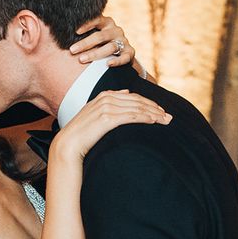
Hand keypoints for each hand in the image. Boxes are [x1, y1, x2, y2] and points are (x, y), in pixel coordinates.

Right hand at [52, 90, 171, 160]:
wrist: (68, 144)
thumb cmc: (82, 133)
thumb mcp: (95, 114)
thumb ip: (109, 103)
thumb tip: (125, 93)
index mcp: (105, 95)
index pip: (133, 96)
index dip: (148, 103)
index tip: (160, 111)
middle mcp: (106, 98)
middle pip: (138, 101)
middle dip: (155, 108)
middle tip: (169, 117)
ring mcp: (107, 107)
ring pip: (137, 108)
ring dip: (154, 114)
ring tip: (166, 120)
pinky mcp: (107, 118)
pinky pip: (132, 116)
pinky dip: (145, 118)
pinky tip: (154, 121)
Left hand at [69, 15, 134, 66]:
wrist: (122, 54)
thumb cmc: (101, 44)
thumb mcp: (94, 35)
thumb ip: (82, 33)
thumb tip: (59, 31)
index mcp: (107, 23)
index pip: (97, 20)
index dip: (87, 24)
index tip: (75, 31)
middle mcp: (116, 30)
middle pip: (100, 36)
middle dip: (85, 43)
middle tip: (72, 50)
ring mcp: (123, 41)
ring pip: (110, 47)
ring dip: (95, 54)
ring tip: (82, 60)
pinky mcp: (129, 53)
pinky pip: (124, 57)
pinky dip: (117, 61)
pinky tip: (108, 64)